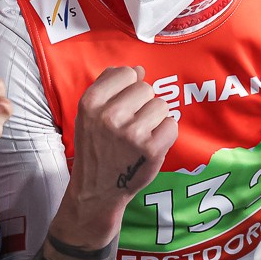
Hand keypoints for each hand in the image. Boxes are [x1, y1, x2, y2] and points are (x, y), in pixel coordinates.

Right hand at [56, 66, 177, 246]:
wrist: (97, 190)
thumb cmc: (96, 147)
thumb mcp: (88, 114)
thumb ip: (108, 85)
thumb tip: (138, 69)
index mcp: (91, 103)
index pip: (126, 73)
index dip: (129, 87)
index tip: (123, 103)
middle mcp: (110, 116)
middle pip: (146, 88)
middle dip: (142, 103)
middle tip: (131, 124)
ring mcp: (131, 133)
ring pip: (161, 105)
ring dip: (155, 119)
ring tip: (140, 135)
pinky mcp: (151, 150)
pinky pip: (171, 125)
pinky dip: (165, 134)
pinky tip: (150, 144)